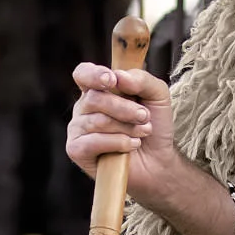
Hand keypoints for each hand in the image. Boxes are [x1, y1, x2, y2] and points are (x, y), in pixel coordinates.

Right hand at [65, 63, 175, 203]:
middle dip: (124, 108)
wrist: (158, 161)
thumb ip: (142, 79)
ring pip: (96, 121)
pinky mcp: (76, 150)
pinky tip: (131, 145)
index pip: (83, 73)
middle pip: (94, 98)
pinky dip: (117, 143)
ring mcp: (77, 129)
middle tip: (144, 116)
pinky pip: (92, 142)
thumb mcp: (157, 95)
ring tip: (143, 132)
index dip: (94, 75)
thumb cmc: (153, 125)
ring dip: (126, 127)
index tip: (113, 80)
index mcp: (97, 89)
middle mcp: (83, 107)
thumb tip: (119, 76)